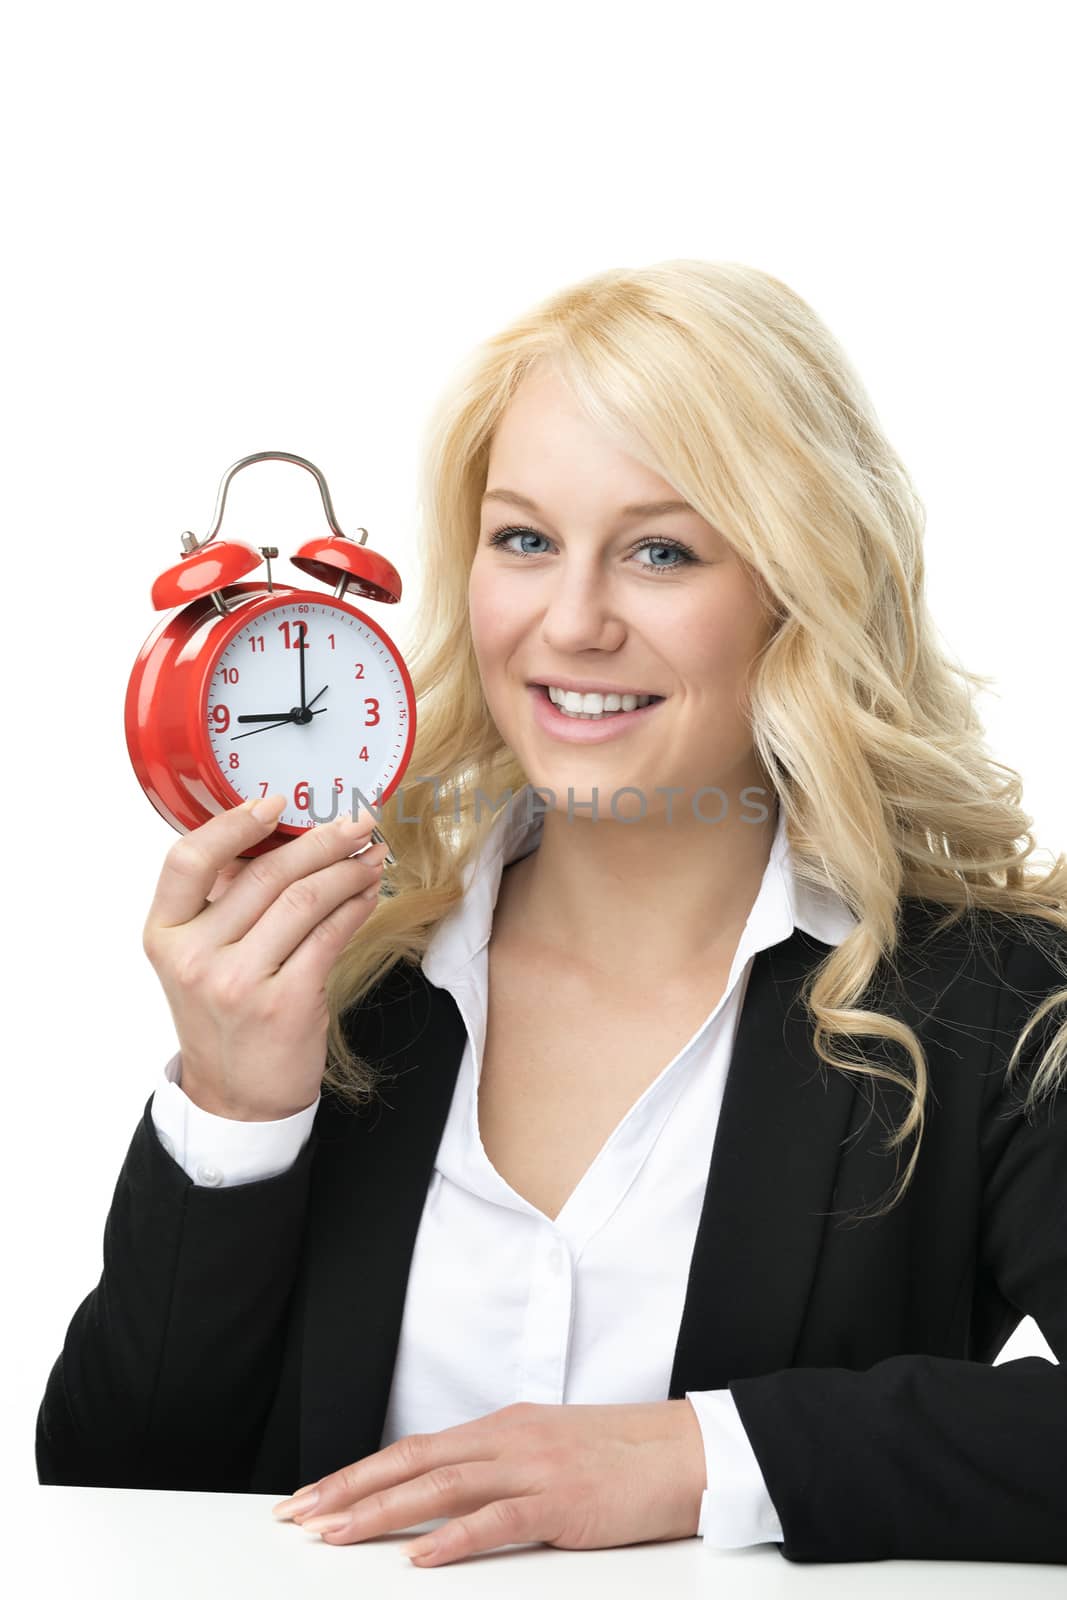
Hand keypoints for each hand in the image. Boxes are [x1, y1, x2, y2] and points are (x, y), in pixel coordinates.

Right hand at [141, 793, 387, 1119]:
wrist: (236, 1099)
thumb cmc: (224, 1018)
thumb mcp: (200, 958)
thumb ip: (223, 902)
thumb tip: (280, 835)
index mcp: (165, 935)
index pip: (187, 860)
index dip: (233, 824)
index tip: (276, 801)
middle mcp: (195, 957)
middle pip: (265, 874)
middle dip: (321, 839)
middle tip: (356, 821)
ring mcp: (238, 982)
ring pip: (304, 900)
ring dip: (348, 869)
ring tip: (371, 855)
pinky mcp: (285, 1003)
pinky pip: (330, 935)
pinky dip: (356, 906)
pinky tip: (368, 893)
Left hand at [271, 1399, 705, 1567]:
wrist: (687, 1451)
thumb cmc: (622, 1458)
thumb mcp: (548, 1453)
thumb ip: (499, 1471)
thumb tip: (447, 1500)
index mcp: (502, 1428)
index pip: (413, 1449)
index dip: (358, 1473)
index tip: (313, 1496)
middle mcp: (508, 1439)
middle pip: (412, 1462)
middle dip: (349, 1489)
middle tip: (297, 1515)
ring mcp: (534, 1467)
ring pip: (441, 1486)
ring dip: (381, 1512)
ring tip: (334, 1534)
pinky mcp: (562, 1501)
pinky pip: (498, 1520)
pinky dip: (455, 1537)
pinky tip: (421, 1555)